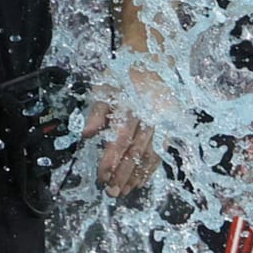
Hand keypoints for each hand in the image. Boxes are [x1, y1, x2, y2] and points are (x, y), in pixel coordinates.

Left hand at [84, 75, 162, 198]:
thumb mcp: (105, 87)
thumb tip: (85, 135)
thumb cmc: (123, 75)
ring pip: (150, 155)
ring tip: (125, 191)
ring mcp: (160, 124)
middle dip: (123, 175)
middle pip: (135, 153)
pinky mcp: (167, 127)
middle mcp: (148, 119)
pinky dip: (150, 168)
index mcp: (130, 109)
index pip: (119, 141)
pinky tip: (141, 179)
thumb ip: (97, 113)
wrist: (150, 59)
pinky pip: (160, 152)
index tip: (102, 177)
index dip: (111, 161)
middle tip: (112, 192)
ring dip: (137, 176)